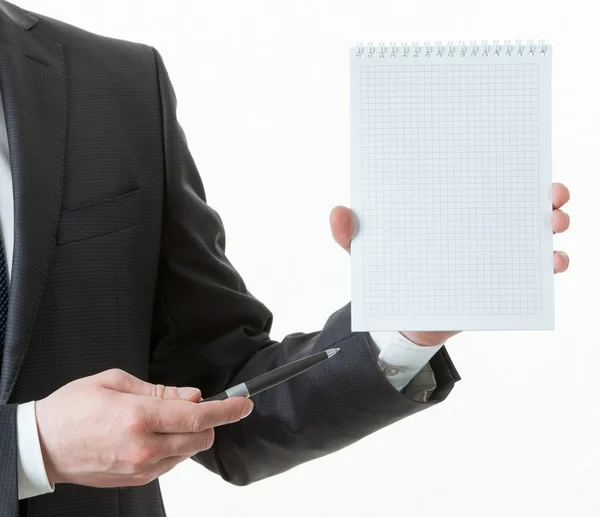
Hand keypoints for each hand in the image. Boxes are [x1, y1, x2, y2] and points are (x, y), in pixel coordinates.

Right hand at [35, 369, 252, 486]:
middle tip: (196, 405)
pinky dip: (175, 446)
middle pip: (201, 438)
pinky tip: (154, 434)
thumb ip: (160, 390)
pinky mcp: (137, 479)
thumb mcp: (116, 382)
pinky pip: (172, 462)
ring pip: (189, 451)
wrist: (42, 445)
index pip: (198, 416)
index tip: (244, 404)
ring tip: (163, 418)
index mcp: (139, 417)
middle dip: (209, 421)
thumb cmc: (74, 408)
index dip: (227, 410)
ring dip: (189, 433)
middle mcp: (144, 447)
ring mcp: (141, 468)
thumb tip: (192, 396)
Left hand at [330, 182, 570, 345]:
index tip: (517, 152)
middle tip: (550, 192)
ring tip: (554, 222)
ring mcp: (495, 254)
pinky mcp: (502, 284)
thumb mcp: (366, 253)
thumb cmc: (390, 275)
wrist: (402, 320)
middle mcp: (480, 226)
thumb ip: (350, 235)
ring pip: (535, 233)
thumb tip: (338, 212)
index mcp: (452, 210)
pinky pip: (534, 273)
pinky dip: (551, 265)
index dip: (503, 165)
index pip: (481, 180)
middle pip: (518, 202)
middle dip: (544, 192)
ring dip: (553, 223)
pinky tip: (554, 261)